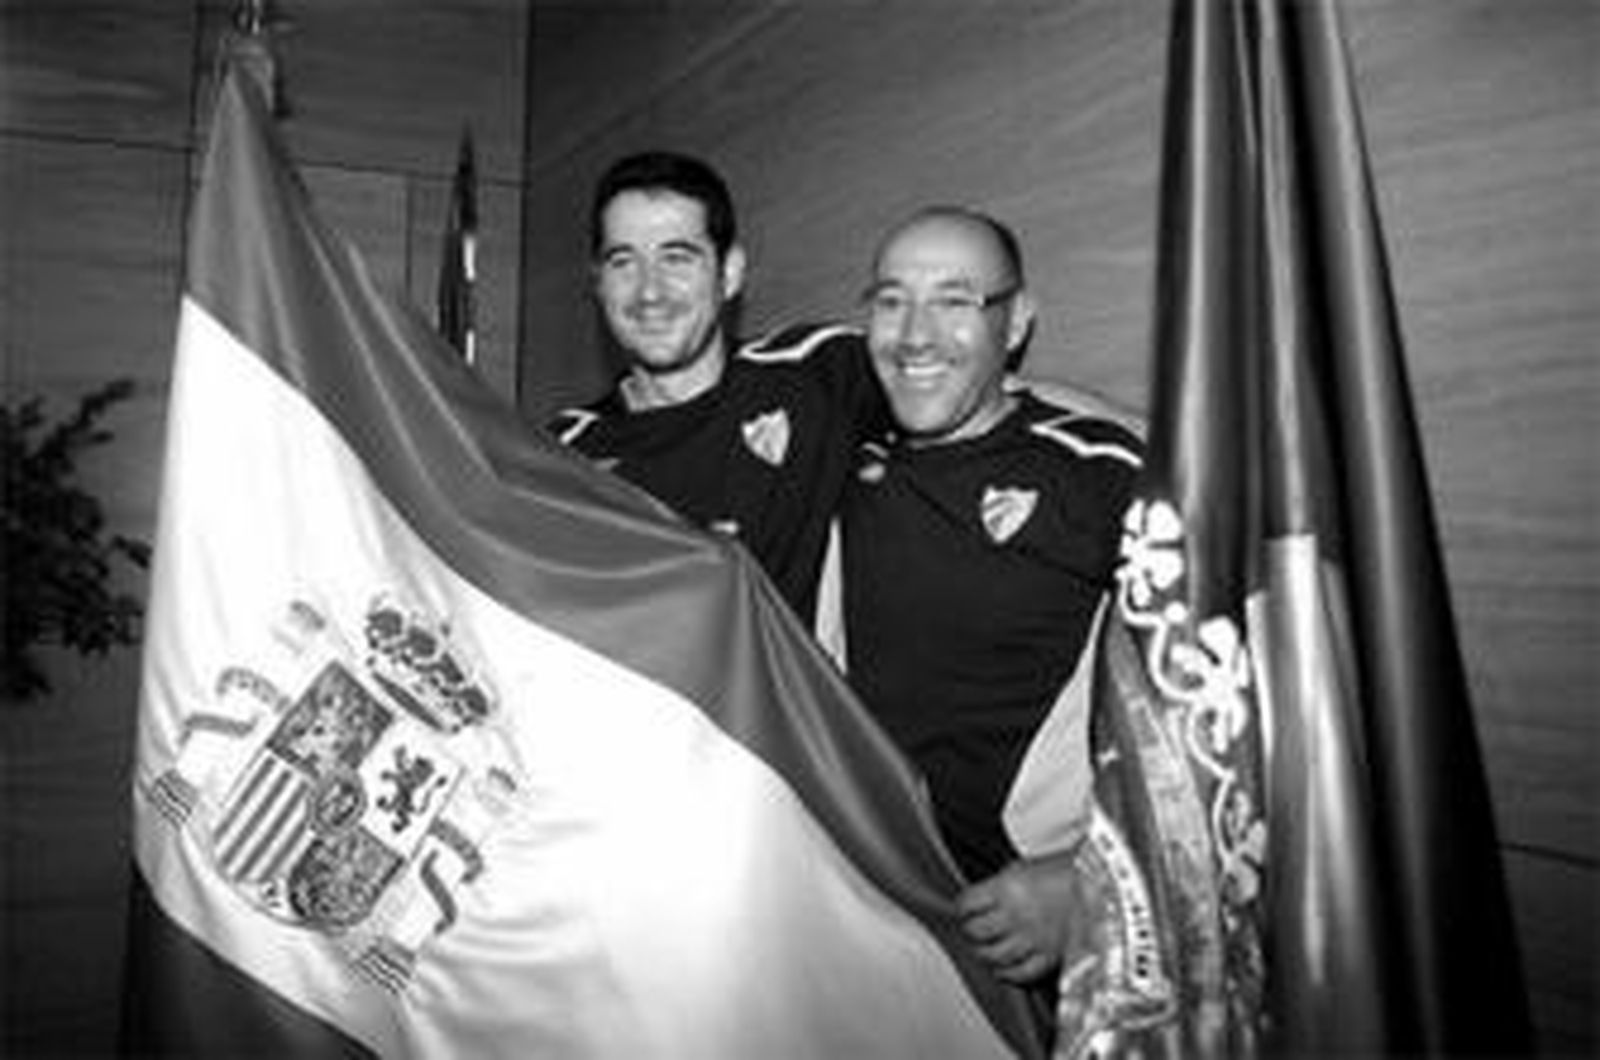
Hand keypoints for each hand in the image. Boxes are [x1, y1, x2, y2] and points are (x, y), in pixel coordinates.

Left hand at [956, 850, 1079, 984]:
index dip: (962, 908)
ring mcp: (1033, 939)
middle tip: (972, 929)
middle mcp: (1016, 915)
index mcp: (1007, 887)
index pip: (967, 904)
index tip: (964, 910)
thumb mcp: (1024, 867)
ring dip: (984, 953)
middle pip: (976, 932)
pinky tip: (1004, 968)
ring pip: (993, 955)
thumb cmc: (1066, 869)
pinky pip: (1020, 973)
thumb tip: (979, 902)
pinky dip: (1007, 973)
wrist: (1103, 883)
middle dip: (970, 931)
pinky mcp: (1050, 956)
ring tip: (985, 948)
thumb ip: (999, 886)